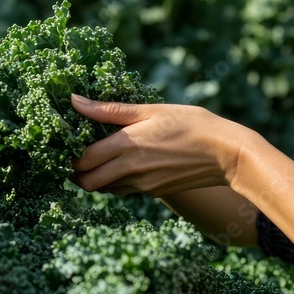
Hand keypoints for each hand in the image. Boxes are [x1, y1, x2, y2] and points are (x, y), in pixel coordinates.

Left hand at [69, 94, 251, 196]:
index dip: (68, 154)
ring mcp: (142, 184)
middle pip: (87, 183)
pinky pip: (123, 190)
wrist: (226, 154)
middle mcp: (131, 169)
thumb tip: (74, 101)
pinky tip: (123, 164)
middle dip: (76, 173)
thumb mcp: (152, 109)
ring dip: (95, 177)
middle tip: (76, 154)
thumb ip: (110, 110)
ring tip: (99, 157)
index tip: (66, 141)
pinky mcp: (154, 192)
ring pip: (103, 189)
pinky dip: (115, 181)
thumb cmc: (192, 124)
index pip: (82, 160)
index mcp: (127, 145)